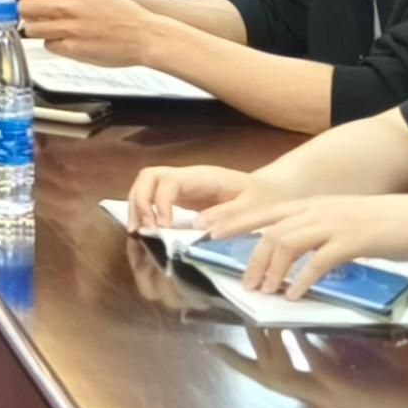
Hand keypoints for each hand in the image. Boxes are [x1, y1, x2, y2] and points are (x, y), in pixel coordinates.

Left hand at [17, 0, 150, 64]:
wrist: (144, 35)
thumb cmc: (122, 14)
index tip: (31, 0)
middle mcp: (66, 6)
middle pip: (25, 8)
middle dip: (27, 13)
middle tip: (37, 17)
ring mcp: (68, 28)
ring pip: (32, 29)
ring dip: (39, 30)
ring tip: (53, 31)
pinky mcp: (72, 48)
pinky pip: (48, 45)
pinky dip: (53, 44)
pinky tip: (67, 42)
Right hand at [125, 162, 258, 230]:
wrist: (270, 190)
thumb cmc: (264, 198)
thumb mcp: (253, 207)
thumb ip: (227, 215)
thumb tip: (197, 224)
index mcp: (203, 177)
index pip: (168, 182)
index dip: (160, 203)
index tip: (164, 227)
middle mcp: (187, 177)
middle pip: (148, 177)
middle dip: (139, 201)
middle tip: (143, 228)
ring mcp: (182, 185)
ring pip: (145, 184)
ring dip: (137, 206)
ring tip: (138, 230)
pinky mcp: (182, 195)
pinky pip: (154, 196)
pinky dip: (144, 210)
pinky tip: (146, 228)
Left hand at [197, 190, 407, 298]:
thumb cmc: (378, 224)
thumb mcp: (338, 219)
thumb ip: (312, 229)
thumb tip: (290, 249)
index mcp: (309, 205)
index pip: (261, 210)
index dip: (232, 220)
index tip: (207, 229)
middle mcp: (315, 211)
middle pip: (268, 229)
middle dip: (247, 255)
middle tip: (239, 280)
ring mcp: (332, 225)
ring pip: (286, 243)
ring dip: (270, 270)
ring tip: (261, 291)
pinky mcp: (350, 242)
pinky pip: (317, 262)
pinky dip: (301, 280)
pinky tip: (293, 295)